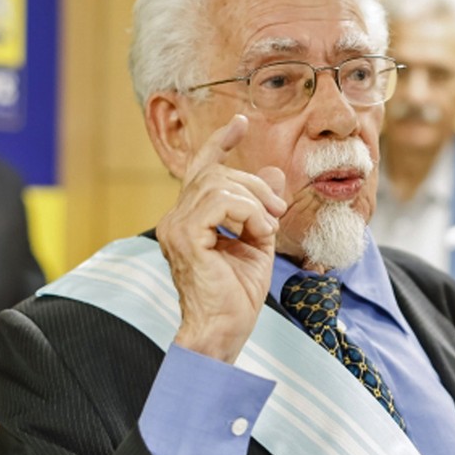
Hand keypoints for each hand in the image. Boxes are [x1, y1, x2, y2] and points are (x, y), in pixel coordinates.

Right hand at [156, 115, 286, 362]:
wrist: (224, 331)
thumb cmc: (237, 297)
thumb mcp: (259, 242)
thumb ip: (262, 208)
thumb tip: (273, 172)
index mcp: (190, 220)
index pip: (201, 170)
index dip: (220, 143)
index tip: (239, 123)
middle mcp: (176, 219)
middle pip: (216, 174)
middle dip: (255, 185)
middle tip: (278, 211)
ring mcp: (175, 226)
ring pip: (219, 183)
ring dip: (254, 201)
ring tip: (267, 228)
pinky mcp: (184, 236)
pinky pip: (220, 201)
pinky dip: (248, 212)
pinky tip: (258, 233)